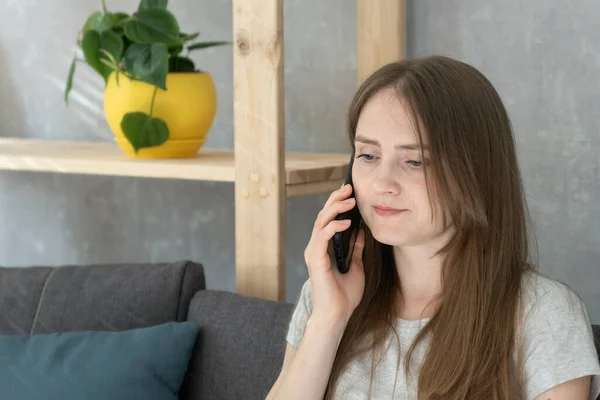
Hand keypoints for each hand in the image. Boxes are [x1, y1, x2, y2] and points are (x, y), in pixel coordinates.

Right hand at [303, 184, 365, 323]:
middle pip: (323, 215)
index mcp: (325, 248)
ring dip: (335, 208)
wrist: (337, 315)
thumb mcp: (356, 267)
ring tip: (350, 199)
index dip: (338, 204)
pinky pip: (323, 236)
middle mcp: (317, 247)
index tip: (350, 192)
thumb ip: (356, 249)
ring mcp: (314, 252)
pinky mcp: (316, 259)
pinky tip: (348, 222)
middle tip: (349, 188)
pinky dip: (334, 226)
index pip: (329, 219)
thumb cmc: (345, 296)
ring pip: (321, 222)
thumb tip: (360, 231)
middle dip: (336, 199)